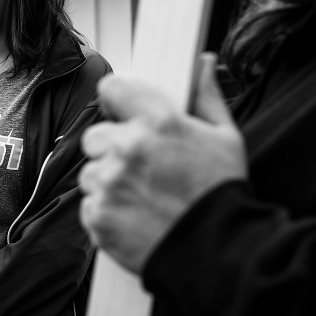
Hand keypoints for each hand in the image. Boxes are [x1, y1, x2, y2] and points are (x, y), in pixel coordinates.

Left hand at [79, 53, 246, 272]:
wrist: (218, 253)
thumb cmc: (222, 193)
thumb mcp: (225, 138)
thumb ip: (207, 97)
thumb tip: (202, 62)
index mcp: (157, 121)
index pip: (112, 89)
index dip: (117, 102)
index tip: (122, 114)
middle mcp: (127, 147)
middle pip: (95, 136)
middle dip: (112, 149)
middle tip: (141, 169)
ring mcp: (109, 183)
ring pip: (91, 173)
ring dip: (109, 183)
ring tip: (142, 198)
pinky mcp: (98, 216)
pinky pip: (90, 206)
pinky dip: (106, 213)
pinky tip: (135, 218)